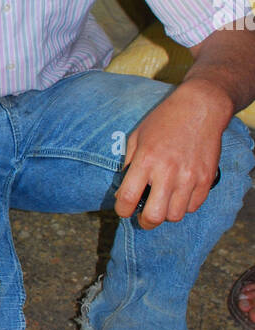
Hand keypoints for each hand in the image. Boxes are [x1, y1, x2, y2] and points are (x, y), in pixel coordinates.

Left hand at [114, 83, 225, 227]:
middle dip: (145, 222)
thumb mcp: (137, 137)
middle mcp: (167, 172)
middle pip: (154, 217)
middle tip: (144, 217)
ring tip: (163, 203)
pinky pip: (193, 206)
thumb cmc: (164, 120)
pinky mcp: (206, 178)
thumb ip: (128, 164)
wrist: (200, 107)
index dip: (122, 210)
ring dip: (166, 213)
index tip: (124, 209)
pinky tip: (179, 194)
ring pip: (175, 216)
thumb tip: (124, 192)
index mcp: (146, 160)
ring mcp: (189, 177)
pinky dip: (184, 205)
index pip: (127, 199)